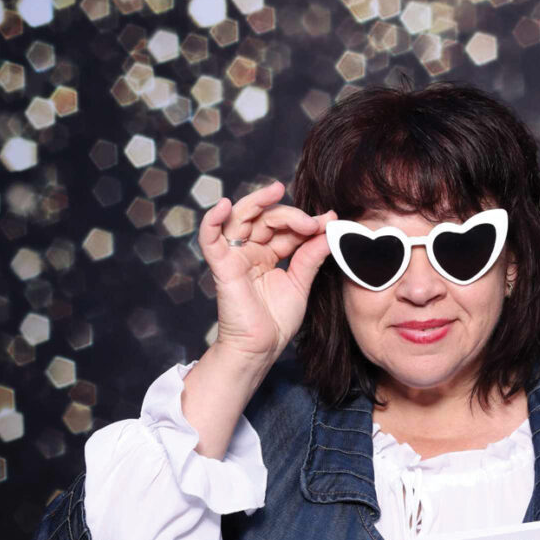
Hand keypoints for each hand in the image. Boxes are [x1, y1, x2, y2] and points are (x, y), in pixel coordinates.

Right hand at [197, 181, 335, 362]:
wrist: (262, 348)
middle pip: (265, 218)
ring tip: (276, 191)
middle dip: (289, 214)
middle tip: (311, 221)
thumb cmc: (277, 321)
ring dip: (257, 203)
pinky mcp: (222, 266)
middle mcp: (250, 250)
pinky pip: (209, 239)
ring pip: (240, 218)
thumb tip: (329, 228)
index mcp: (269, 254)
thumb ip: (312, 255)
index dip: (306, 222)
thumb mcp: (301, 282)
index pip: (285, 228)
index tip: (330, 220)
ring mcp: (235, 256)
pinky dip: (212, 220)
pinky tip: (223, 205)